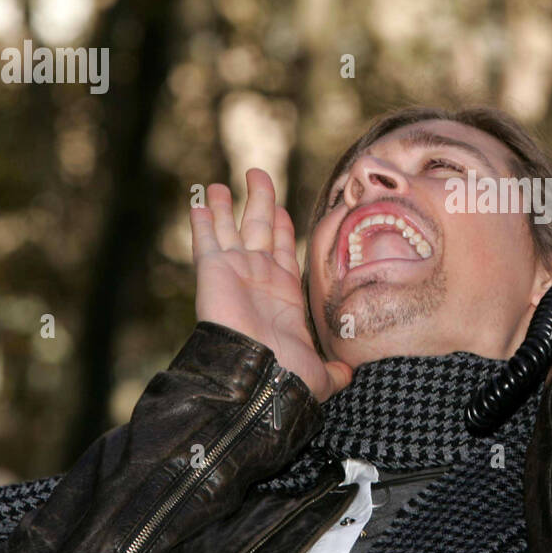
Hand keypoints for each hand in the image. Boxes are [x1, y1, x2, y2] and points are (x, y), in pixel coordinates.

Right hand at [190, 169, 351, 402]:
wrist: (259, 378)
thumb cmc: (288, 375)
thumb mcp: (322, 373)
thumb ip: (336, 370)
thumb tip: (350, 376)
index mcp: (284, 294)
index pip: (284, 250)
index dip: (284, 227)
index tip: (284, 209)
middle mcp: (259, 277)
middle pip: (261, 228)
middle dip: (261, 201)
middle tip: (258, 174)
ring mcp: (235, 272)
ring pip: (232, 228)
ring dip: (227, 206)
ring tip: (224, 184)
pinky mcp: (213, 270)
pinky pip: (207, 238)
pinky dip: (203, 218)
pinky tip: (201, 198)